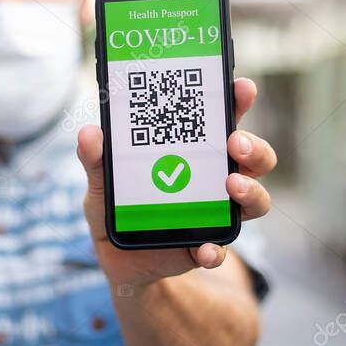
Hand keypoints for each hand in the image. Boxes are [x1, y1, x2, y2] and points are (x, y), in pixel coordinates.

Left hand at [76, 77, 276, 287]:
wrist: (117, 259)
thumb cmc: (117, 207)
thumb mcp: (102, 181)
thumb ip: (97, 159)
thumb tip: (89, 133)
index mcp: (194, 150)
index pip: (222, 119)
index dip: (237, 100)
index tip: (241, 86)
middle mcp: (215, 177)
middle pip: (253, 156)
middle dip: (253, 146)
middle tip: (234, 143)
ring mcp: (217, 213)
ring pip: (255, 198)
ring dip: (250, 191)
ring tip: (231, 185)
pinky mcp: (206, 247)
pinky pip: (222, 249)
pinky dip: (216, 250)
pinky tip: (205, 250)